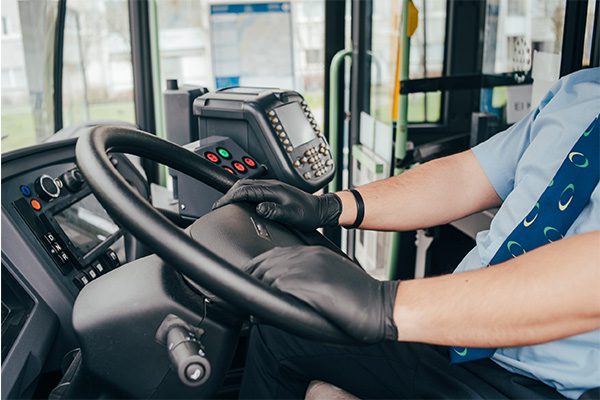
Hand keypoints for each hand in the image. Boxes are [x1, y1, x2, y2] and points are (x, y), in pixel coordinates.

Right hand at [212, 179, 341, 231]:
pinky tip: (241, 200)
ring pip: (247, 185)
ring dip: (234, 192)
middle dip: (228, 194)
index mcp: (273, 189)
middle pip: (243, 184)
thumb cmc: (308, 214)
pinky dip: (243, 193)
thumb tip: (259, 208)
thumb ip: (274, 211)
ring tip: (226, 202)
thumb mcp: (292, 215)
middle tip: (218, 205)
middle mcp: (272, 185)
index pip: (245, 191)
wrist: (321, 209)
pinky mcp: (275, 190)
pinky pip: (254, 188)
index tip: (219, 205)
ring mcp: (273, 186)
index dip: (229, 198)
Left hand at [245, 246, 399, 342]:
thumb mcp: (333, 277)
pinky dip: (263, 302)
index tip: (251, 280)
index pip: (273, 254)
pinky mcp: (306, 283)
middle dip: (251, 279)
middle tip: (243, 297)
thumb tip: (287, 288)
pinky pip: (274, 288)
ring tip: (248, 309)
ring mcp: (306, 268)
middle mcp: (307, 256)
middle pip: (265, 262)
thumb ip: (310, 277)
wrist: (380, 306)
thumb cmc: (360, 296)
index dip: (257, 268)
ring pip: (267, 274)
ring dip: (255, 291)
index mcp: (314, 252)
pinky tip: (258, 315)